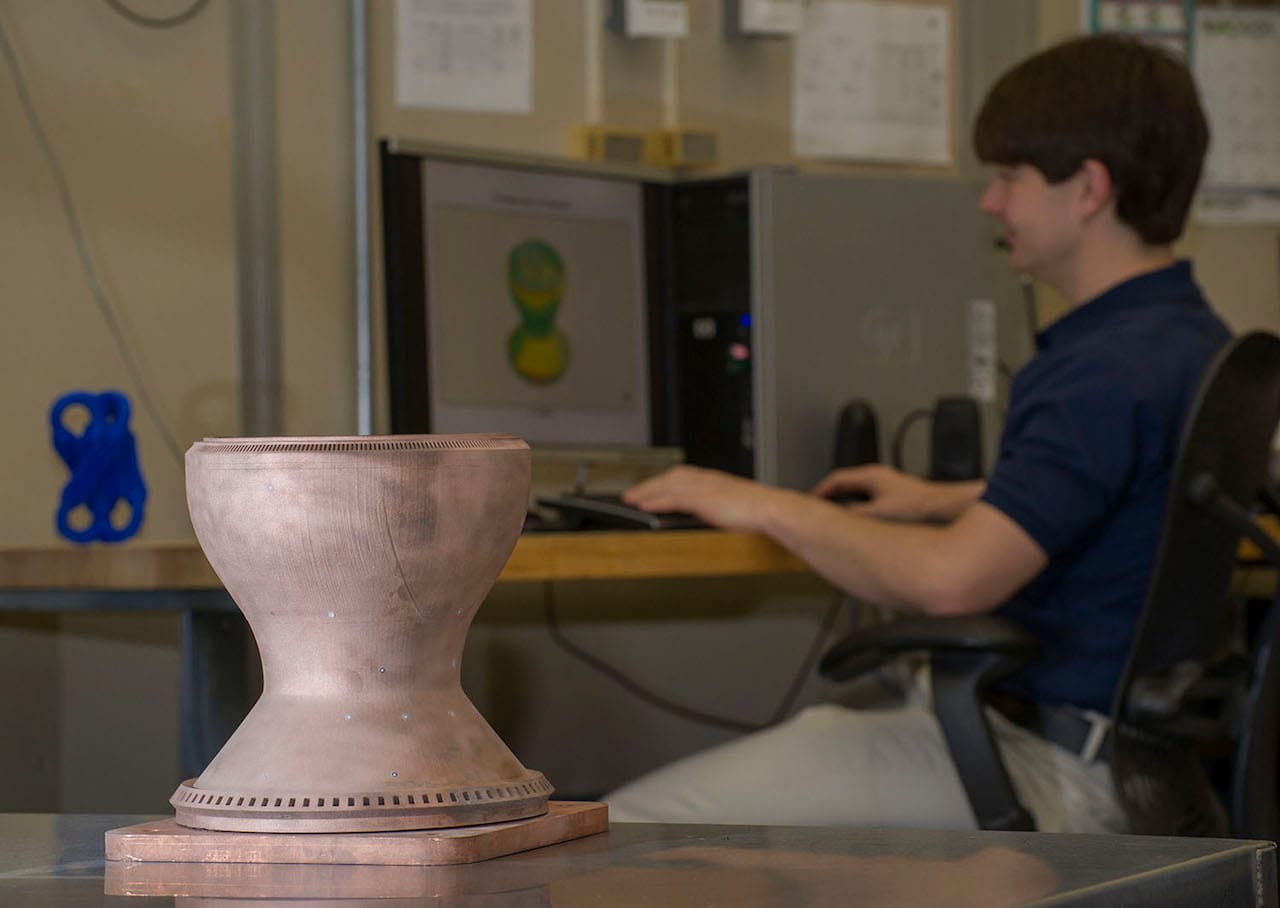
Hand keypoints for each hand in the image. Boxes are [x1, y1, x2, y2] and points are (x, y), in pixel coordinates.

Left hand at [622, 465, 777, 531]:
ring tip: (631, 500)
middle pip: (668, 477)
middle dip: (648, 485)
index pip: (680, 475)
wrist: (771, 508)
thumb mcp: (733, 504)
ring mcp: (703, 488)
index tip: (649, 486)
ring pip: (666, 486)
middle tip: (631, 494)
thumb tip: (708, 514)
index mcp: (712, 479)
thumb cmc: (758, 511)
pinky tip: (644, 507)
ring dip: (646, 492)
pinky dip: (656, 501)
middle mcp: (705, 479)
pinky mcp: (702, 499)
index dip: (662, 481)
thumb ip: (717, 506)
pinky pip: (672, 499)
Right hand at [811, 464, 939, 521]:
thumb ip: (855, 515)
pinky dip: (858, 507)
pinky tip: (859, 522)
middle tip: (818, 508)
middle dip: (830, 496)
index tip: (810, 500)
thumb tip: (838, 518)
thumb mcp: (879, 513)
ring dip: (845, 502)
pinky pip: (867, 498)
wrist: (942, 506)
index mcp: (871, 476)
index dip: (820, 490)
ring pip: (857, 492)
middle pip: (845, 483)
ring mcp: (886, 484)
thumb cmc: (917, 506)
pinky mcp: (894, 494)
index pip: (837, 479)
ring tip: (836, 516)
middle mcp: (878, 477)